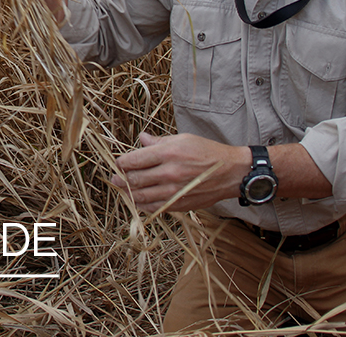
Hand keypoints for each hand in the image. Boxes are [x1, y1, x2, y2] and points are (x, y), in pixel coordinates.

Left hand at [110, 132, 249, 213]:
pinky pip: (154, 207)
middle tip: (114, 179)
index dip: (122, 163)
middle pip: (135, 179)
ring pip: (142, 196)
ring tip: (123, 190)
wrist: (231, 172)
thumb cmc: (207, 152)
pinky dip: (143, 205)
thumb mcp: (183, 139)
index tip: (118, 164)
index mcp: (168, 153)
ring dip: (129, 193)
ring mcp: (174, 191)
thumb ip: (159, 142)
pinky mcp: (180, 204)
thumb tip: (141, 138)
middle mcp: (169, 173)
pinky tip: (138, 201)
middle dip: (121, 179)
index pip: (135, 160)